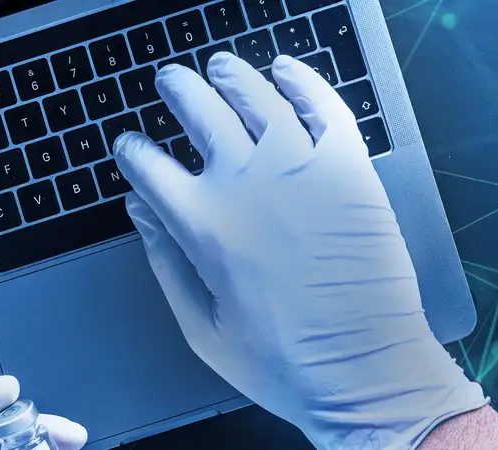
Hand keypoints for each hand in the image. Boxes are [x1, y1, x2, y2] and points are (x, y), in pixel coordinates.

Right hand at [114, 53, 486, 449]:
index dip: (133, 151)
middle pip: (200, 111)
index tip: (131, 146)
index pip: (150, 167)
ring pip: (257, 96)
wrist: (366, 370)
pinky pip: (326, 106)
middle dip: (178, 90)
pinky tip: (285, 69)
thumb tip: (139, 209)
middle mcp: (248, 183)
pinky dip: (304, 80)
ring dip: (231, 75)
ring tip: (219, 66)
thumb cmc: (282, 361)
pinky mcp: (350, 168)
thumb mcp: (202, 328)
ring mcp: (303, 168)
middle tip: (171, 81)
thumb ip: (165, 262)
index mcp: (204, 224)